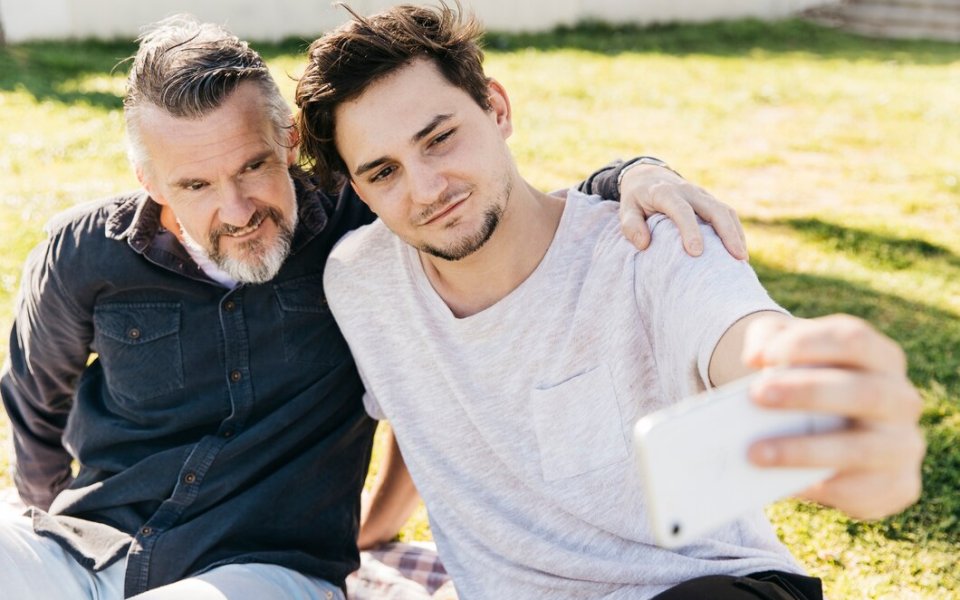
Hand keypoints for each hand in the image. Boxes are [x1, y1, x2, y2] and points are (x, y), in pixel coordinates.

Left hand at [619, 164, 746, 258]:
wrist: (648, 176)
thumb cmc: (636, 199)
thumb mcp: (626, 209)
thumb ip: (631, 226)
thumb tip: (644, 244)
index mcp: (664, 192)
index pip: (681, 210)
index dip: (690, 230)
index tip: (696, 253)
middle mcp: (687, 191)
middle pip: (713, 208)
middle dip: (726, 232)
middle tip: (735, 258)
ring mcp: (701, 194)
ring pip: (725, 211)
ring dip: (735, 233)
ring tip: (742, 258)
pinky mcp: (709, 200)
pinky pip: (727, 214)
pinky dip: (735, 231)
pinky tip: (739, 250)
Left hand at [742, 314, 925, 519]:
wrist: (831, 435)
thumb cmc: (804, 381)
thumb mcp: (787, 350)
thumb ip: (769, 339)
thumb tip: (754, 357)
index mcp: (879, 357)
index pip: (853, 340)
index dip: (806, 345)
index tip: (759, 357)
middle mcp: (900, 398)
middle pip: (863, 391)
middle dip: (807, 393)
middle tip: (756, 396)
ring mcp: (903, 443)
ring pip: (860, 448)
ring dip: (804, 451)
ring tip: (755, 452)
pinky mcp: (898, 484)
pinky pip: (861, 490)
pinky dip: (820, 488)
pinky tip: (784, 484)